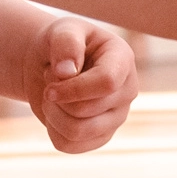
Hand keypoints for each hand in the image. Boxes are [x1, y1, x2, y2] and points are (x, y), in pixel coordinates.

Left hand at [23, 15, 138, 153]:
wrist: (52, 63)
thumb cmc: (62, 44)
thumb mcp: (62, 31)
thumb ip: (67, 43)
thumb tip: (67, 72)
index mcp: (123, 60)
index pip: (107, 82)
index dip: (74, 88)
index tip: (50, 86)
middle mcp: (127, 90)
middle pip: (87, 110)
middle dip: (57, 98)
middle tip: (50, 81)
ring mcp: (116, 116)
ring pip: (78, 132)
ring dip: (53, 115)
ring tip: (51, 97)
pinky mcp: (101, 136)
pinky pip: (69, 146)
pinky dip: (52, 130)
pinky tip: (55, 113)